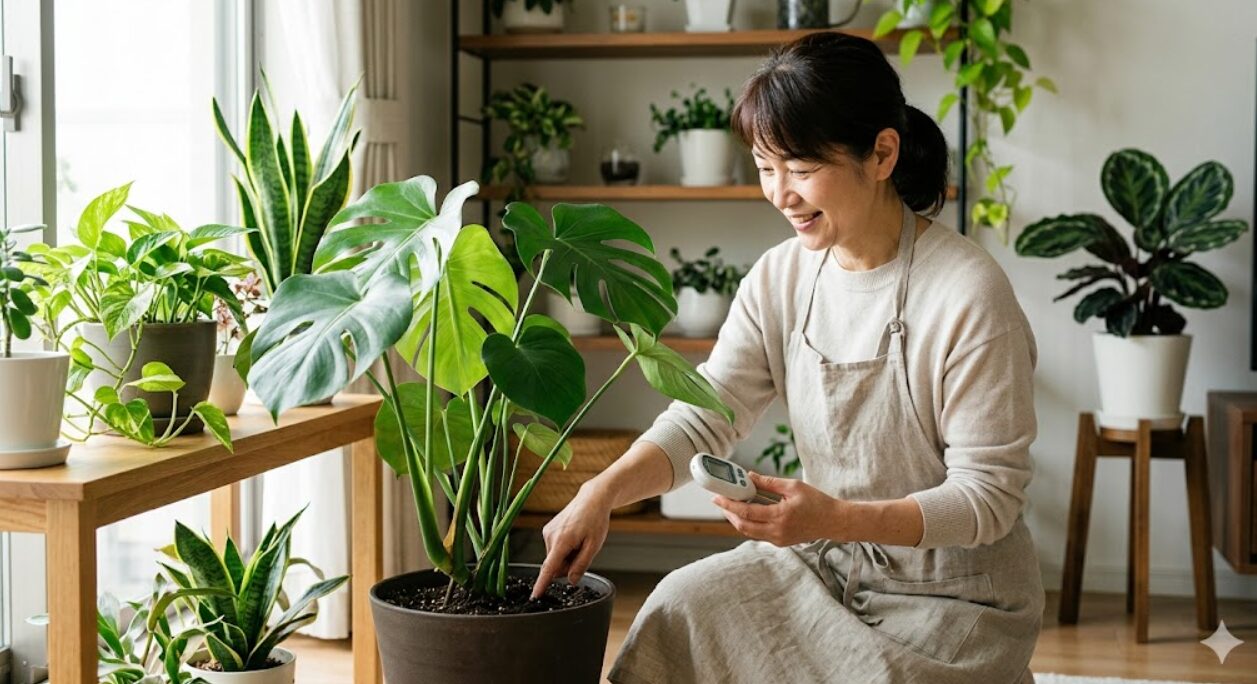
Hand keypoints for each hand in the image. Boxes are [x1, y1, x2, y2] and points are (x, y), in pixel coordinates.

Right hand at [530, 484, 612, 599]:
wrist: (592, 500)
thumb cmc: (595, 520)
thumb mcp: (594, 546)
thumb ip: (581, 565)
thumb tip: (570, 581)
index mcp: (562, 541)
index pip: (549, 568)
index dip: (542, 584)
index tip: (535, 596)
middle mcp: (550, 536)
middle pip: (556, 565)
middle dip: (568, 564)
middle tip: (583, 550)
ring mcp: (547, 532)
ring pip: (555, 558)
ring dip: (567, 555)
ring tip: (579, 540)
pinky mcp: (547, 530)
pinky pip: (554, 549)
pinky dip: (564, 548)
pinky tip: (574, 537)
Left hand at [712, 472, 842, 545]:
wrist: (833, 521)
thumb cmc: (817, 502)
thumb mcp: (793, 486)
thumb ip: (769, 483)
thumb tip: (749, 476)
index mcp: (781, 516)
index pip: (747, 512)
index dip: (730, 504)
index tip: (718, 496)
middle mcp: (777, 531)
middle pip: (743, 526)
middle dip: (728, 514)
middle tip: (720, 501)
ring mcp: (779, 539)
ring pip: (749, 532)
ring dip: (737, 519)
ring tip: (730, 506)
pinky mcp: (780, 542)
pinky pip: (759, 534)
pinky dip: (749, 523)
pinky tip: (746, 512)